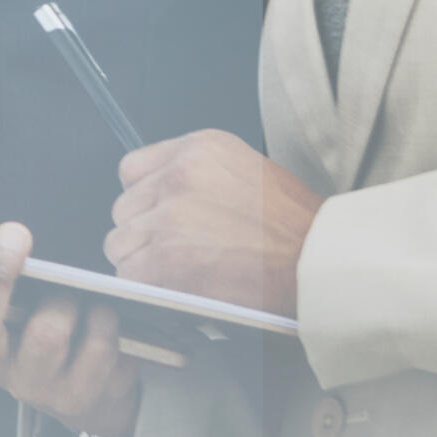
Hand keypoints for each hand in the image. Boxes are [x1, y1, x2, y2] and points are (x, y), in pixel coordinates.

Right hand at [0, 223, 140, 436]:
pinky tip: (103, 316)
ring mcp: (31, 385)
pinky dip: (104, 318)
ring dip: (67, 300)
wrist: (90, 392)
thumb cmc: (29, 329)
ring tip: (77, 292)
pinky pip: (96, 340)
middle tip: (14, 232)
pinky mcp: (76, 396)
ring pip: (46, 332)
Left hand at [106, 130, 322, 316]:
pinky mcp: (163, 257)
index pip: (132, 169)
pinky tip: (176, 287)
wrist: (317, 262)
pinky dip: (146, 286)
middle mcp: (177, 176)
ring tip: (179, 271)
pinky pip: (127, 274)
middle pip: (124, 208)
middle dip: (143, 232)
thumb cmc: (296, 226)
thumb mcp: (247, 171)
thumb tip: (160, 196)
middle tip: (177, 250)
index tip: (157, 214)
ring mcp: (167, 216)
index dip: (143, 197)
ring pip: (119, 242)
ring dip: (142, 261)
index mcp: (198, 149)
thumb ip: (198, 177)